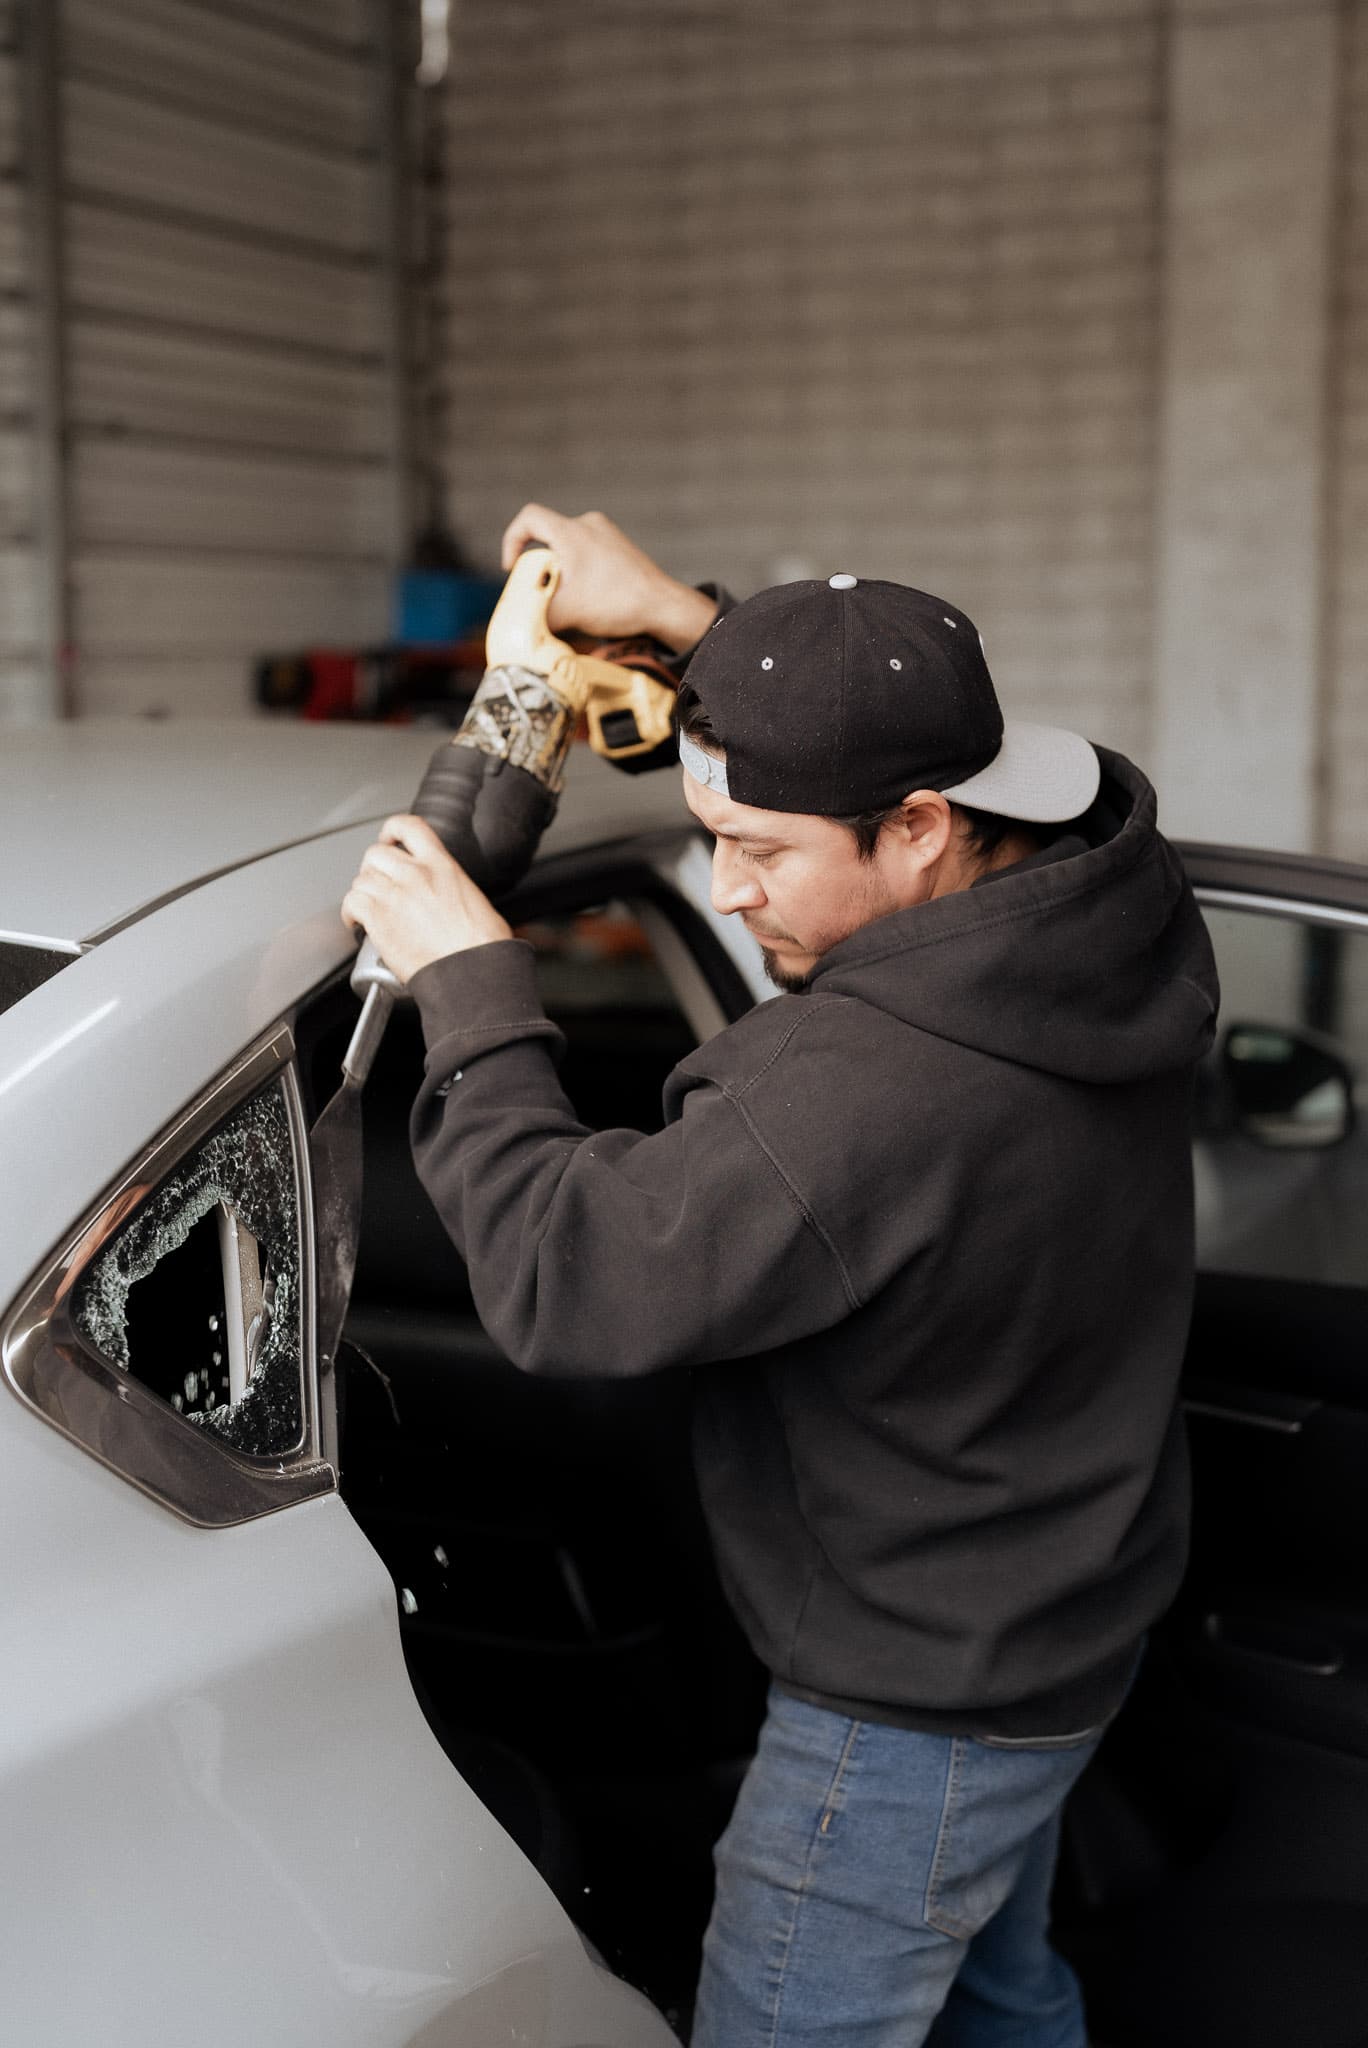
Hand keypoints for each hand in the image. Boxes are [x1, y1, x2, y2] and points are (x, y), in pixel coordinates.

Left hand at [342, 815, 512, 984]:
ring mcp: (394, 895)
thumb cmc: (481, 945)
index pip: (408, 827)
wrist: (471, 970)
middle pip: (375, 854)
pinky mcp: (378, 919)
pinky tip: (357, 923)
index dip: (392, 829)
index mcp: (441, 866)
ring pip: (361, 879)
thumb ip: (456, 888)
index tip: (389, 839)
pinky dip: (350, 913)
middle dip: (374, 869)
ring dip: (362, 893)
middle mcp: (415, 875)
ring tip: (368, 908)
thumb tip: (460, 899)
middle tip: (379, 884)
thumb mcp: (477, 900)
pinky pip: (351, 903)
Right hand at [500, 503, 716, 652]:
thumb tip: (518, 621)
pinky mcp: (619, 548)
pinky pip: (587, 554)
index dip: (512, 541)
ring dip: (561, 572)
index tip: (515, 568)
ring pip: (569, 548)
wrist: (663, 608)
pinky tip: (589, 597)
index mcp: (571, 532)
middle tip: (543, 592)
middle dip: (540, 567)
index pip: (528, 519)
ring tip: (570, 599)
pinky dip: (579, 573)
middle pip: (548, 538)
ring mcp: (607, 534)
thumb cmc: (619, 603)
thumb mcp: (567, 613)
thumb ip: (535, 613)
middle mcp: (589, 525)